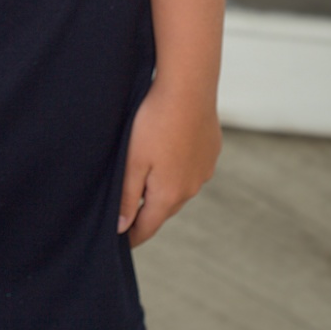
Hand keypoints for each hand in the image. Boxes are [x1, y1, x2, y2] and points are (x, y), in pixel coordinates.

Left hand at [117, 80, 221, 245]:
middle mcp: (191, 188)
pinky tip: (168, 151)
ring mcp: (205, 170)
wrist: (189, 88)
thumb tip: (121, 227)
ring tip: (147, 176)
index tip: (119, 242)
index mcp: (168, 195)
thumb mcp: (132, 161)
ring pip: (179, 188)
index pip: (147, 227)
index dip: (131, 236)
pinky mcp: (211, 152)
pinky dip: (178, 168)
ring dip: (164, 188)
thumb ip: (126, 196)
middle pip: (163, 209)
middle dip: (146, 211)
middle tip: (128, 210)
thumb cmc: (154, 122)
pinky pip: (192, 168)